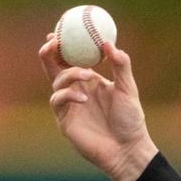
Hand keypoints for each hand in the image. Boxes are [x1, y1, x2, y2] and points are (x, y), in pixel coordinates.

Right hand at [38, 34, 158, 180]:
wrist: (128, 149)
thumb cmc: (130, 121)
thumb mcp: (128, 89)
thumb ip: (120, 65)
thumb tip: (108, 43)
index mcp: (89, 81)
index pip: (70, 59)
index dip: (62, 45)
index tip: (60, 31)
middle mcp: (76, 90)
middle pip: (54, 67)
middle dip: (49, 53)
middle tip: (53, 42)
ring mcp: (69, 105)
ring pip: (57, 81)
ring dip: (70, 74)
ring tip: (88, 75)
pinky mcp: (65, 120)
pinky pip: (58, 100)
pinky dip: (68, 94)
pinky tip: (83, 97)